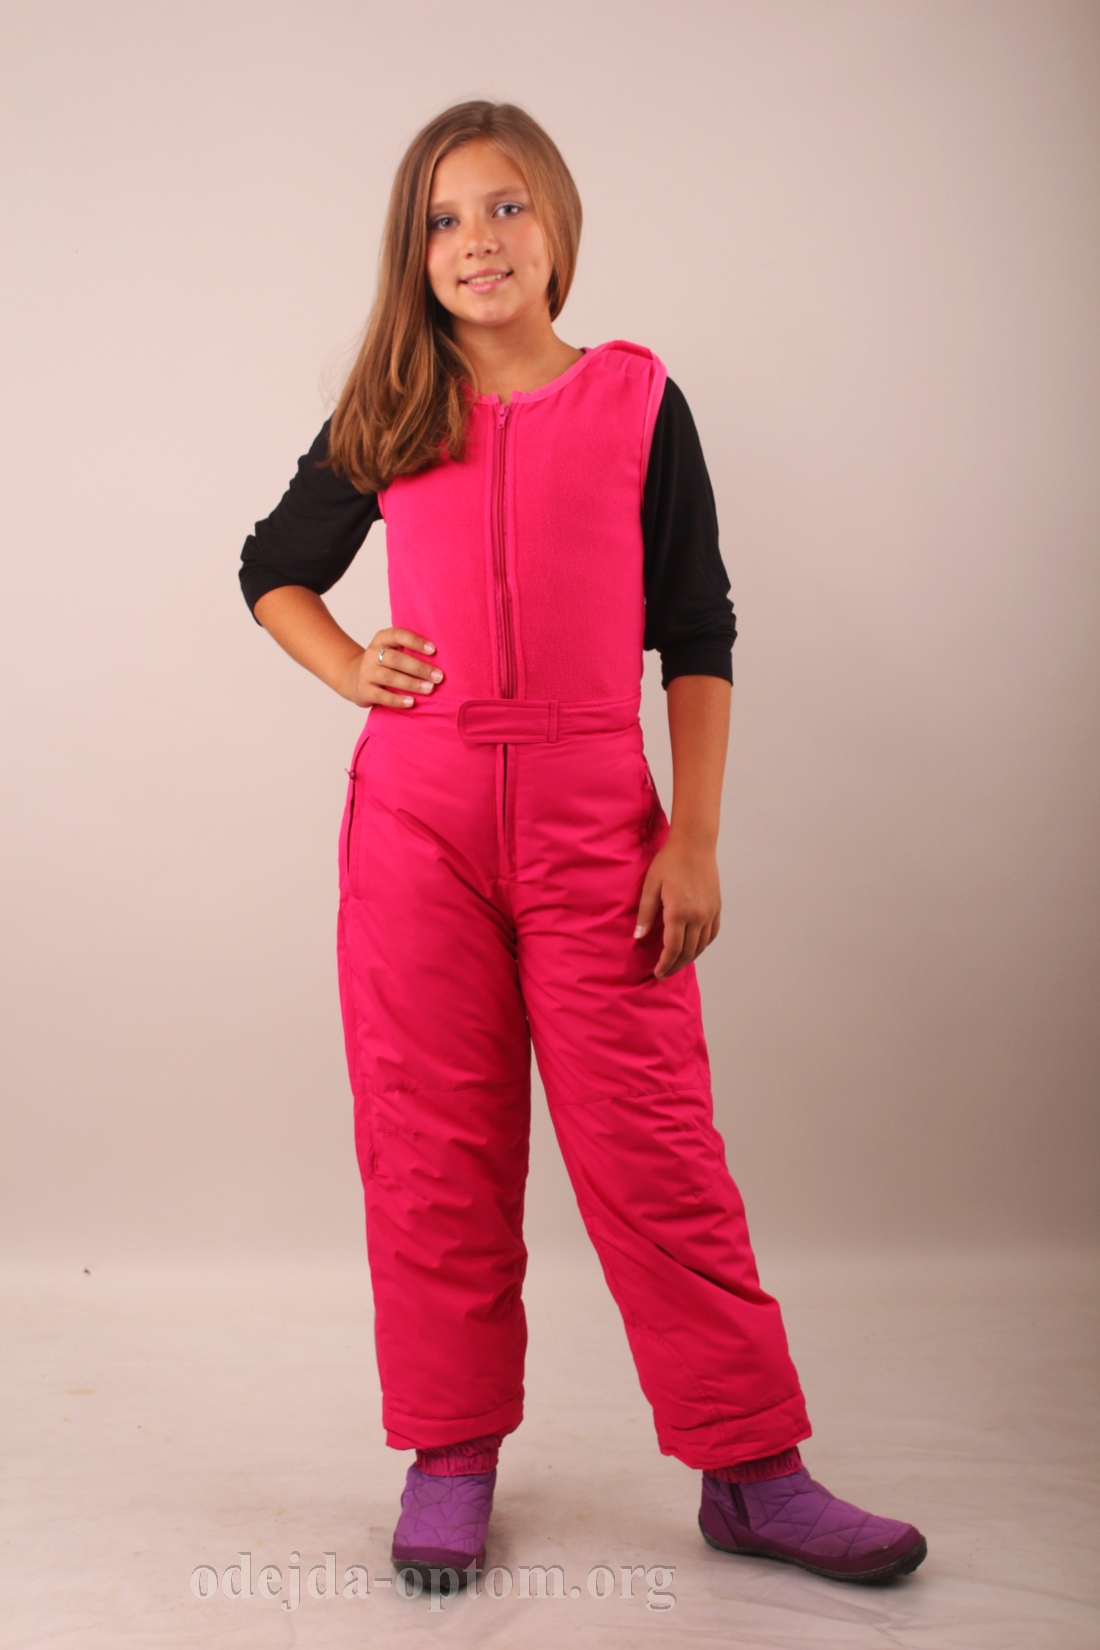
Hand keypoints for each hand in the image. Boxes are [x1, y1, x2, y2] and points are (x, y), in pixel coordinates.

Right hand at [342, 627, 444, 707]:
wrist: (354, 678)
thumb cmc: (384, 663)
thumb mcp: (392, 650)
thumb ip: (410, 650)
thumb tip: (444, 656)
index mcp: (381, 639)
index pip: (398, 635)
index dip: (415, 642)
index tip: (434, 650)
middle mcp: (372, 654)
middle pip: (396, 659)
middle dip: (419, 668)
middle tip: (439, 676)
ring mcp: (366, 672)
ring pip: (390, 677)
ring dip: (412, 683)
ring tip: (430, 689)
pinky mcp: (363, 690)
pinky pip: (382, 696)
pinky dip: (397, 700)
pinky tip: (411, 702)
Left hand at [633, 831, 721, 978]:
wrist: (694, 845)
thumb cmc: (669, 862)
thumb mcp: (650, 886)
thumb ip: (646, 914)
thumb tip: (639, 937)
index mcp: (678, 912)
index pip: (672, 949)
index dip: (665, 964)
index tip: (657, 973)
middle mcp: (697, 916)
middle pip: (688, 952)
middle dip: (675, 966)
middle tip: (664, 974)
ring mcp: (709, 912)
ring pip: (701, 945)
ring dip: (689, 958)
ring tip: (676, 964)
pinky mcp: (716, 907)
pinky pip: (711, 934)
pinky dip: (703, 945)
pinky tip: (694, 948)